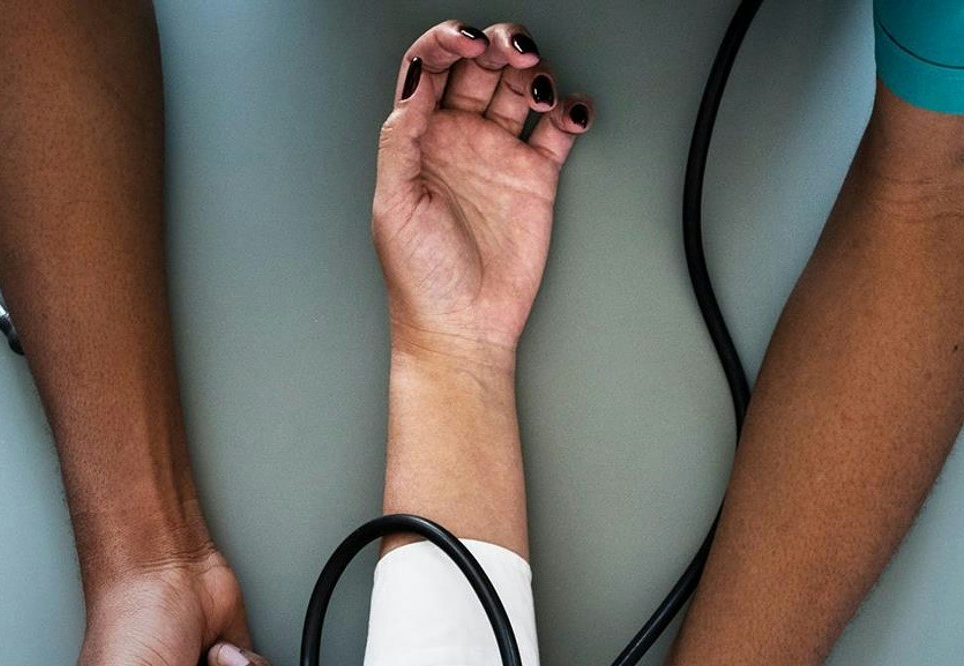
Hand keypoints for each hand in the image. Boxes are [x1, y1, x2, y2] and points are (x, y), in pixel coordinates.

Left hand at [374, 19, 593, 361]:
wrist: (463, 327)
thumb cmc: (420, 278)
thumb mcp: (393, 203)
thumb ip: (401, 138)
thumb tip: (416, 83)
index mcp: (419, 137)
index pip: (431, 67)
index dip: (446, 42)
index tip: (465, 40)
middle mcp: (460, 138)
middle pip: (480, 66)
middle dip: (496, 45)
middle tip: (512, 51)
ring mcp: (499, 155)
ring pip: (519, 88)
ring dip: (533, 72)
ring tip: (538, 87)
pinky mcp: (535, 178)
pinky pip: (557, 130)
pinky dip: (570, 111)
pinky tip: (570, 111)